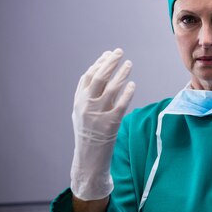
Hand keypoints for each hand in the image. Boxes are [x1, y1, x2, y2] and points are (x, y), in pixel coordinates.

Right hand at [70, 48, 135, 200]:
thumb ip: (91, 95)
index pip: (89, 76)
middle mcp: (86, 106)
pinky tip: (132, 84)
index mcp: (78, 101)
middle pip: (99, 78)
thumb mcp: (83, 113)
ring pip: (111, 88)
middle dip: (110, 62)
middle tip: (120, 52)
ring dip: (121, 74)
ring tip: (129, 64)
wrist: (88, 158)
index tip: (109, 53)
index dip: (99, 63)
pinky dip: (127, 92)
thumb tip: (104, 74)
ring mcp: (98, 114)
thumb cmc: (89, 133)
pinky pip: (121, 104)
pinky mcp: (110, 124)